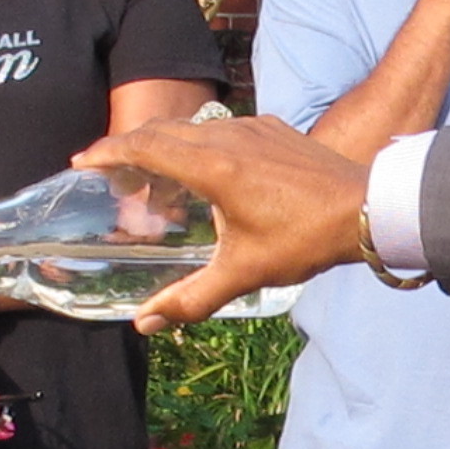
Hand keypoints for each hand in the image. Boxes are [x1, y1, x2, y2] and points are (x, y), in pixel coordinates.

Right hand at [77, 114, 371, 330]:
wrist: (368, 207)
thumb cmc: (305, 238)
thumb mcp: (245, 272)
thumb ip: (192, 298)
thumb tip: (145, 322)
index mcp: (212, 165)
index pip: (144, 145)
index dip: (107, 150)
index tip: (81, 161)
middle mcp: (227, 135)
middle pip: (162, 129)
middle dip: (128, 144)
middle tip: (108, 169)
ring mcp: (252, 126)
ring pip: (193, 125)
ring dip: (164, 142)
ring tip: (152, 172)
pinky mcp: (273, 128)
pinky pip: (222, 127)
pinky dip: (198, 141)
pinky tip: (205, 169)